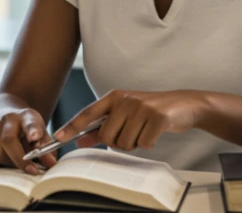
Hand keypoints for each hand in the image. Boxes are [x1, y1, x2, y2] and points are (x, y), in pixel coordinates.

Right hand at [0, 108, 57, 174]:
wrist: (6, 117)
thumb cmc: (28, 130)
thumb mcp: (41, 134)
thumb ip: (47, 148)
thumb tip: (50, 163)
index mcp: (25, 116)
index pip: (29, 122)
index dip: (32, 130)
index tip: (35, 138)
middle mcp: (7, 120)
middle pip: (8, 140)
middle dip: (19, 159)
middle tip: (32, 171)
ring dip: (10, 163)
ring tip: (19, 162)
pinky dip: (1, 164)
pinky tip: (8, 159)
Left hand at [54, 90, 209, 151]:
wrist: (183, 104)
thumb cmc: (150, 110)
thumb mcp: (125, 114)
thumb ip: (102, 126)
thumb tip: (81, 140)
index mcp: (114, 97)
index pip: (88, 113)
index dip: (72, 126)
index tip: (58, 138)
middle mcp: (125, 100)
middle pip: (106, 136)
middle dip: (117, 142)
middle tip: (131, 134)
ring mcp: (141, 107)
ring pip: (125, 143)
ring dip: (134, 143)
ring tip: (144, 130)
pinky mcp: (157, 117)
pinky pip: (143, 144)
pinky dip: (149, 143)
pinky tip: (155, 132)